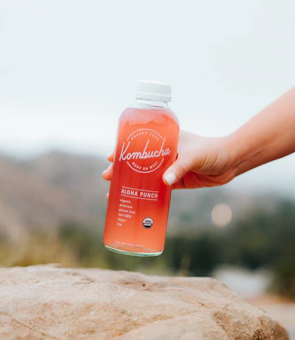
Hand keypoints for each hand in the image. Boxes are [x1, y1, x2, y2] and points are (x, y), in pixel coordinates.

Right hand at [102, 130, 234, 189]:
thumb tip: (164, 182)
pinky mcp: (176, 181)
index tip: (110, 157)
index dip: (123, 150)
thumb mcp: (194, 156)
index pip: (139, 143)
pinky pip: (158, 189)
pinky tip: (135, 200)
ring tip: (115, 192)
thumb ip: (179, 167)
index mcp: (165, 139)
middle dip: (122, 169)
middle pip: (138, 161)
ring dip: (131, 183)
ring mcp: (169, 168)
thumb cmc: (212, 150)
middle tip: (107, 177)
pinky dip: (147, 194)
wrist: (231, 161)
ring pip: (145, 176)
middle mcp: (164, 153)